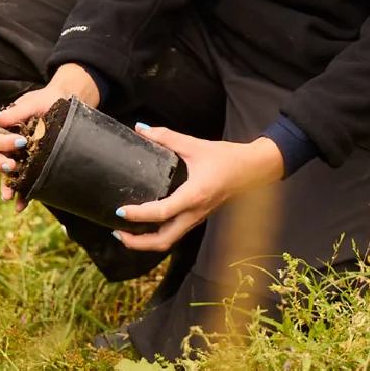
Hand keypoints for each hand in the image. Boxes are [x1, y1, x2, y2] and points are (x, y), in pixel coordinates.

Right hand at [0, 63, 100, 208]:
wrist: (68, 104)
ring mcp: (20, 157)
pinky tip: (20, 206)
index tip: (20, 141)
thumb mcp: (32, 103)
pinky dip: (21, 196)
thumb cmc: (47, 100)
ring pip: (6, 174)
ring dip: (6, 185)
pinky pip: (23, 183)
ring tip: (9, 196)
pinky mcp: (32, 167)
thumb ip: (13, 112)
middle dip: (1, 164)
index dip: (1, 143)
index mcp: (4, 129)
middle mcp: (9, 145)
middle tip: (13, 165)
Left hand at [113, 125, 284, 252]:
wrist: (252, 169)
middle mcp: (195, 212)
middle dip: (138, 242)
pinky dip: (158, 234)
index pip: (162, 212)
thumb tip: (141, 128)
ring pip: (169, 241)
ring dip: (146, 242)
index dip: (139, 215)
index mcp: (194, 195)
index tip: (120, 211)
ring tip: (126, 233)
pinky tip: (146, 225)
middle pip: (163, 240)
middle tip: (117, 231)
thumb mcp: (195, 145)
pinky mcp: (199, 217)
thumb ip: (166, 137)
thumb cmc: (226, 157)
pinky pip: (176, 233)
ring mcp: (198, 218)